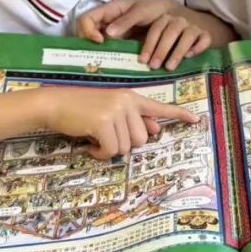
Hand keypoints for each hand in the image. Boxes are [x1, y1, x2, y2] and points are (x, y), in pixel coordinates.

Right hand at [42, 87, 198, 159]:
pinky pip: (111, 151)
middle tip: (105, 136)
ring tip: (95, 137)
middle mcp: (128, 101)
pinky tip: (89, 144)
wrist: (55, 103)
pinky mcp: (104, 122)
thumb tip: (155, 131)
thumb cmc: (82, 109)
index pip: (159, 107)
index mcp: (131, 97)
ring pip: (126, 147)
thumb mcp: (111, 110)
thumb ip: (134, 119)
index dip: (178, 114)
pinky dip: (100, 154)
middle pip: (142, 139)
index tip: (196, 120)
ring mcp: (117, 110)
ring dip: (109, 149)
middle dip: (124, 144)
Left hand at [78, 0, 211, 70]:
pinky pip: (200, 39)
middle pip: (162, 26)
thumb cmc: (162, 26)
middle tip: (147, 63)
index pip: (136, 12)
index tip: (108, 36)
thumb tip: (100, 40)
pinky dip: (194, 48)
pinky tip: (189, 58)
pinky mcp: (203, 32)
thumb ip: (122, 29)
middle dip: (154, 46)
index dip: (122, 23)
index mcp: (151, 10)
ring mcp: (188, 23)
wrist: (198, 22)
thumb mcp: (141, 25)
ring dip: (173, 52)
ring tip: (165, 67)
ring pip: (181, 34)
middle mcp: (170, 14)